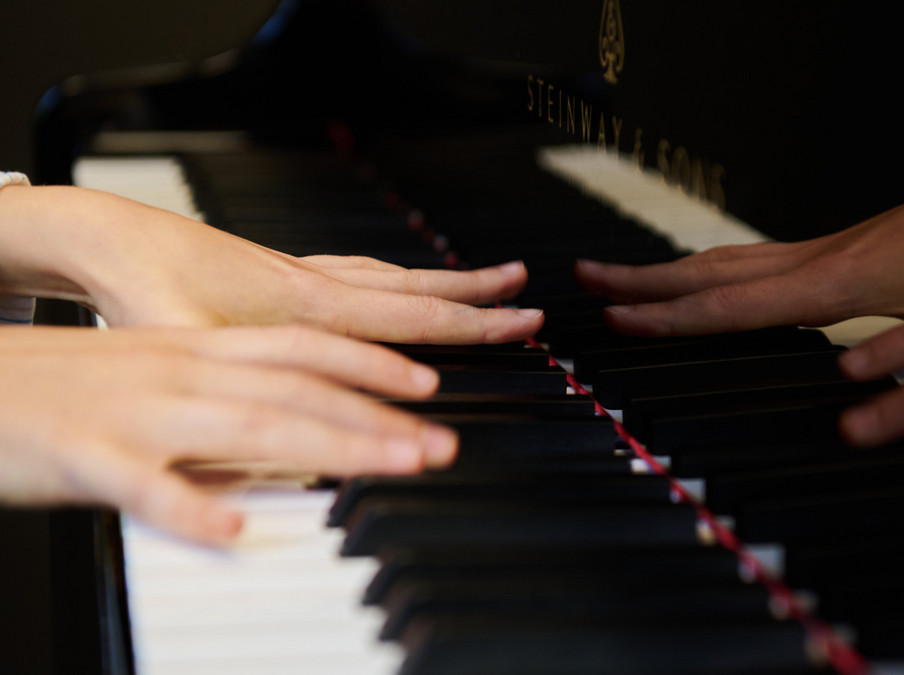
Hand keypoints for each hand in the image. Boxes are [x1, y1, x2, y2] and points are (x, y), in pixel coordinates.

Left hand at [0, 186, 542, 342]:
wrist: (114, 239)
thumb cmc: (146, 292)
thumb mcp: (188, 344)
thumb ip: (240, 381)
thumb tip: (285, 426)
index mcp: (308, 306)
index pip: (411, 318)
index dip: (472, 326)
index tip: (522, 325)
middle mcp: (318, 286)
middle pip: (418, 292)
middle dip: (480, 299)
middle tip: (531, 301)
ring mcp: (307, 276)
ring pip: (396, 276)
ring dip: (447, 282)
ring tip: (490, 282)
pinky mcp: (290, 275)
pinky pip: (367, 273)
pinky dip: (402, 279)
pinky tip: (402, 285)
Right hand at [0, 325, 455, 544]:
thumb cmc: (63, 383)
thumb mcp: (155, 371)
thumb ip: (224, 391)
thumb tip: (293, 424)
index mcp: (193, 351)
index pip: (300, 351)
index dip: (368, 365)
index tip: (426, 384)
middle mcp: (176, 373)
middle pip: (295, 391)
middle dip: (375, 418)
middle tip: (437, 444)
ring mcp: (133, 413)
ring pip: (247, 427)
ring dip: (329, 448)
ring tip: (391, 467)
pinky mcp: (81, 457)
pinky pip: (143, 487)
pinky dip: (190, 508)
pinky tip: (234, 530)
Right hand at [575, 168, 903, 335]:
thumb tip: (891, 415)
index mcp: (840, 281)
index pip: (740, 303)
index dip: (677, 317)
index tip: (622, 320)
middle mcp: (812, 260)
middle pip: (708, 272)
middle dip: (641, 282)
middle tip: (580, 281)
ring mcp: (810, 251)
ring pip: (718, 260)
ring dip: (659, 270)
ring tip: (604, 275)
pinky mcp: (816, 252)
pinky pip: (740, 260)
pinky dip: (696, 270)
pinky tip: (676, 280)